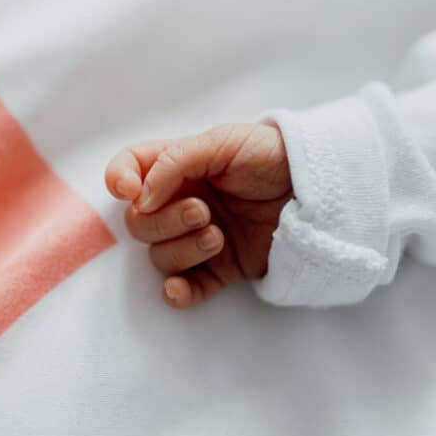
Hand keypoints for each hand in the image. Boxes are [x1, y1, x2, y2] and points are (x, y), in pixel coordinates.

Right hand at [105, 123, 291, 307]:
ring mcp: (198, 238)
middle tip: (203, 212)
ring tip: (218, 236)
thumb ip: (176, 161)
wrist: (316, 188)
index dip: (119, 179)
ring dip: (183, 250)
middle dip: (164, 221)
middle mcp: (181, 203)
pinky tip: (180, 290)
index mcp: (177, 167)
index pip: (130, 169)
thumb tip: (140, 196)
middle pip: (140, 224)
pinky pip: (187, 288)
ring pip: (161, 257)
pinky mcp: (221, 269)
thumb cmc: (270, 155)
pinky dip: (179, 293)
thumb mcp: (223, 142)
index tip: (131, 191)